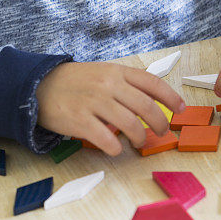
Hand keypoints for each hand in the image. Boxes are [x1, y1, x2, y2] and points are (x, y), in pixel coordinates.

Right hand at [35, 61, 185, 155]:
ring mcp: (94, 102)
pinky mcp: (80, 120)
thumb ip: (125, 84)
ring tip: (139, 142)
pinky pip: (107, 139)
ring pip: (130, 124)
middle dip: (159, 123)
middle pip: (146, 106)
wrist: (40, 85)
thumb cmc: (76, 81)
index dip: (170, 97)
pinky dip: (116, 147)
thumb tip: (151, 103)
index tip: (181, 109)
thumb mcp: (102, 73)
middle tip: (161, 132)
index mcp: (116, 71)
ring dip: (140, 137)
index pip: (151, 82)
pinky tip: (116, 148)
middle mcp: (108, 84)